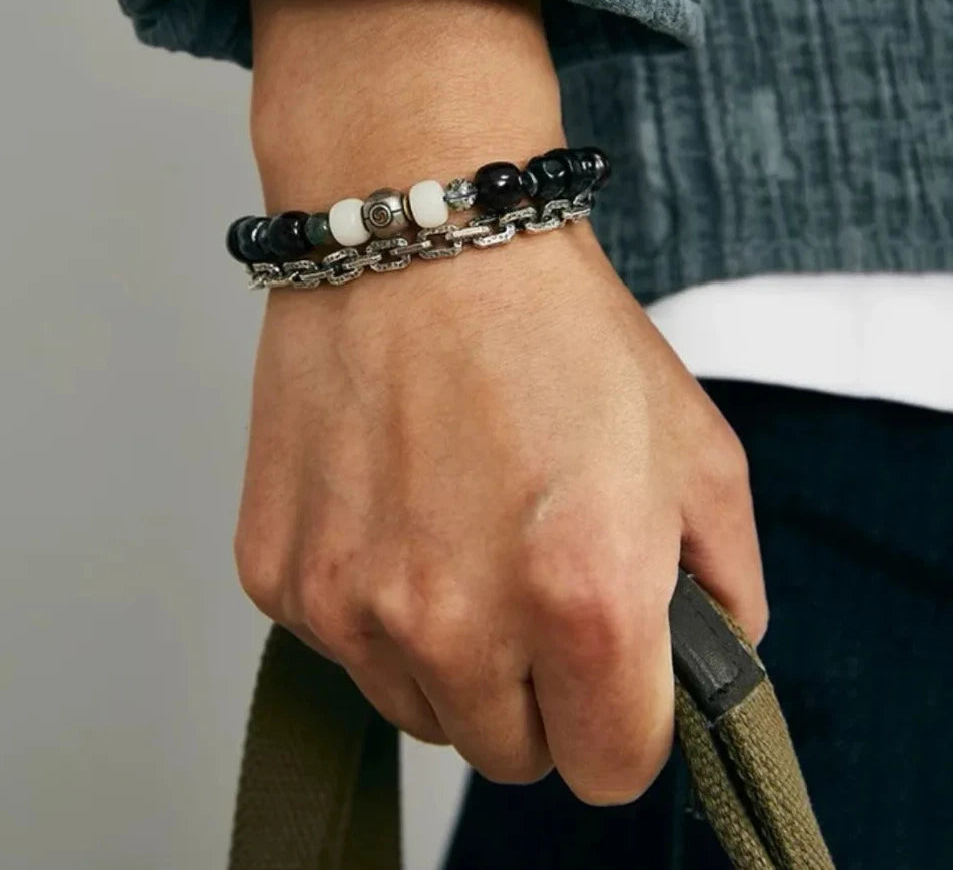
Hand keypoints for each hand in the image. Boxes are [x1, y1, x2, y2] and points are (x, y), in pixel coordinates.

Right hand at [233, 0, 766, 805]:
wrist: (421, 236)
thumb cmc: (553, 324)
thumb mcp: (695, 446)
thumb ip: (725, 585)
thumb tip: (705, 662)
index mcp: (583, 598)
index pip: (608, 770)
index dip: (619, 721)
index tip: (609, 673)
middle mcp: (455, 623)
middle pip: (507, 752)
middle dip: (533, 689)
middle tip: (530, 578)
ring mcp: (351, 605)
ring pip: (418, 705)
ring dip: (447, 649)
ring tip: (458, 528)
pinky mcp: (279, 575)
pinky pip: (342, 642)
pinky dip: (373, 597)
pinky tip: (395, 503)